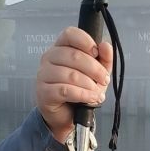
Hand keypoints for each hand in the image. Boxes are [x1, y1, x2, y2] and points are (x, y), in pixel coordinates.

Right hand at [36, 27, 112, 142]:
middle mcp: (49, 58)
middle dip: (95, 69)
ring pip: (70, 74)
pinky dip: (83, 95)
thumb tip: (106, 46)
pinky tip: (91, 99)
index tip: (96, 52)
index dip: (85, 41)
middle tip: (104, 80)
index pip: (70, 34)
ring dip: (89, 85)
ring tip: (97, 93)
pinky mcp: (43, 92)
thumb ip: (103, 59)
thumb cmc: (80, 90)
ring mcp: (43, 75)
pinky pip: (65, 90)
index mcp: (61, 47)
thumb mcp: (96, 74)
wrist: (68, 116)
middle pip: (73, 55)